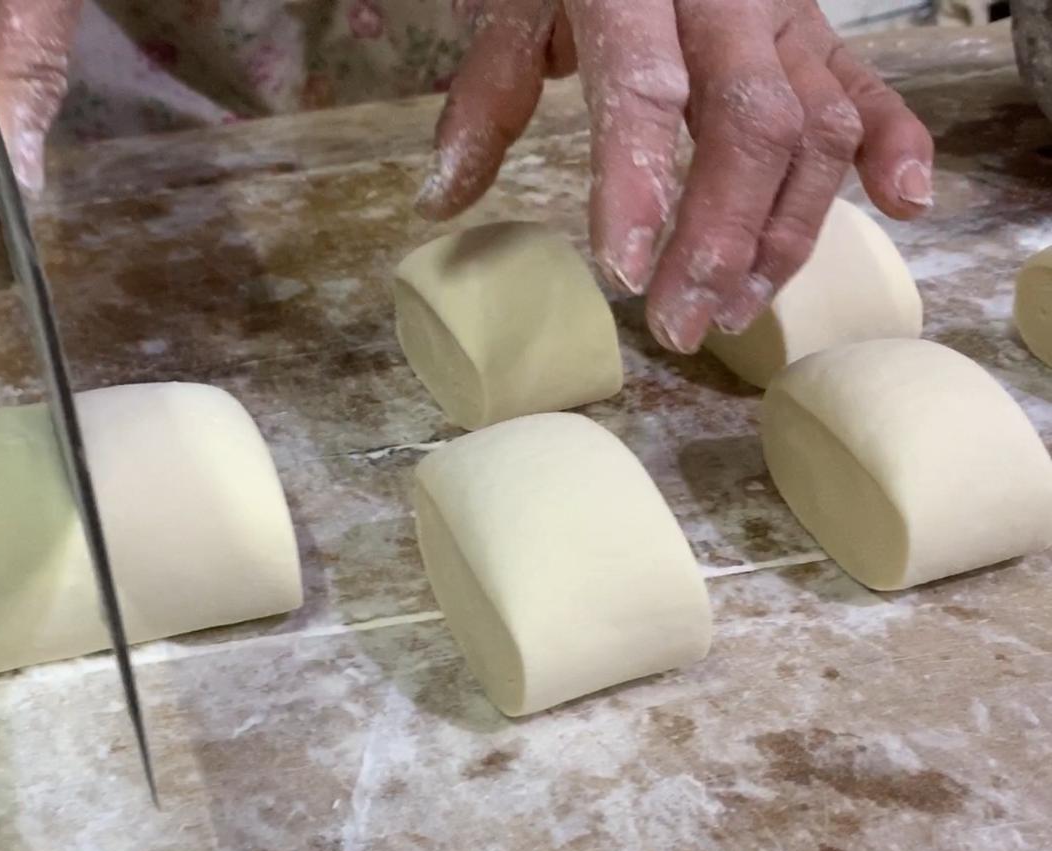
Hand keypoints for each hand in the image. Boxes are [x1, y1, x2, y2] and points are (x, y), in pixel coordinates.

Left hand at [418, 0, 934, 352]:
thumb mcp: (514, 4)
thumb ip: (486, 99)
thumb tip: (441, 199)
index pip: (644, 89)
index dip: (640, 184)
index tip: (627, 271)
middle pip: (749, 125)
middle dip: (720, 237)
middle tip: (683, 325)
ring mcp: (782, 13)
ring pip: (814, 127)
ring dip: (785, 230)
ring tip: (738, 309)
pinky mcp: (817, 29)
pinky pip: (868, 87)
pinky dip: (893, 145)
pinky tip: (902, 206)